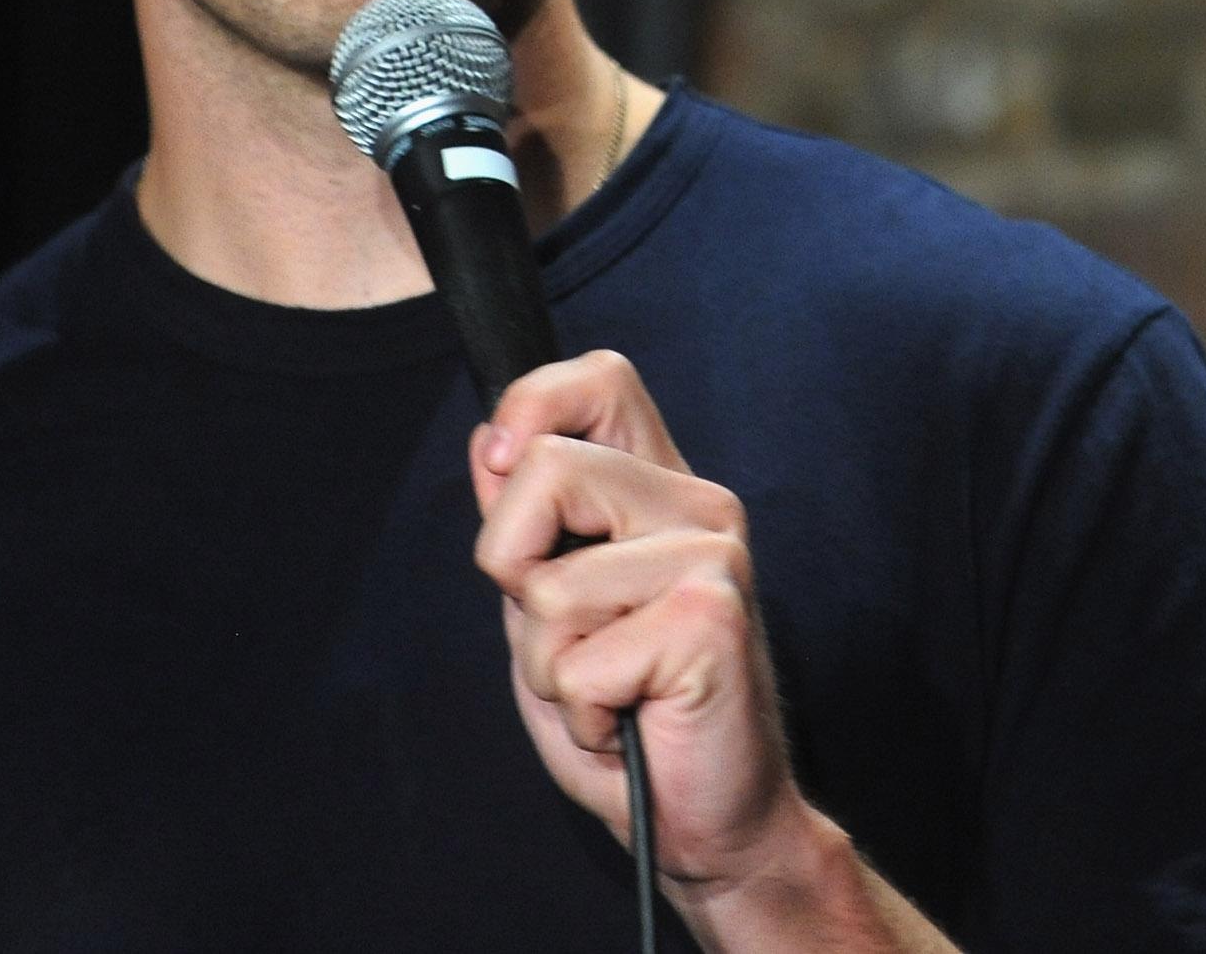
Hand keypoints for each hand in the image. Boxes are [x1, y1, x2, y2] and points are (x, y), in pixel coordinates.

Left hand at [467, 349, 809, 895]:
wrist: (706, 825)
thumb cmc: (626, 718)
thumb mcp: (547, 608)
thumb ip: (525, 524)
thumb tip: (492, 442)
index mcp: (658, 488)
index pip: (600, 379)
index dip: (535, 402)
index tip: (508, 466)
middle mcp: (697, 504)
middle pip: (546, 467)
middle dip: (512, 567)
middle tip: (567, 636)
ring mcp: (712, 556)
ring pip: (548, 582)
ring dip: (549, 662)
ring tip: (606, 689)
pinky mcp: (711, 621)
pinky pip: (578, 661)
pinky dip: (580, 712)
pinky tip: (629, 722)